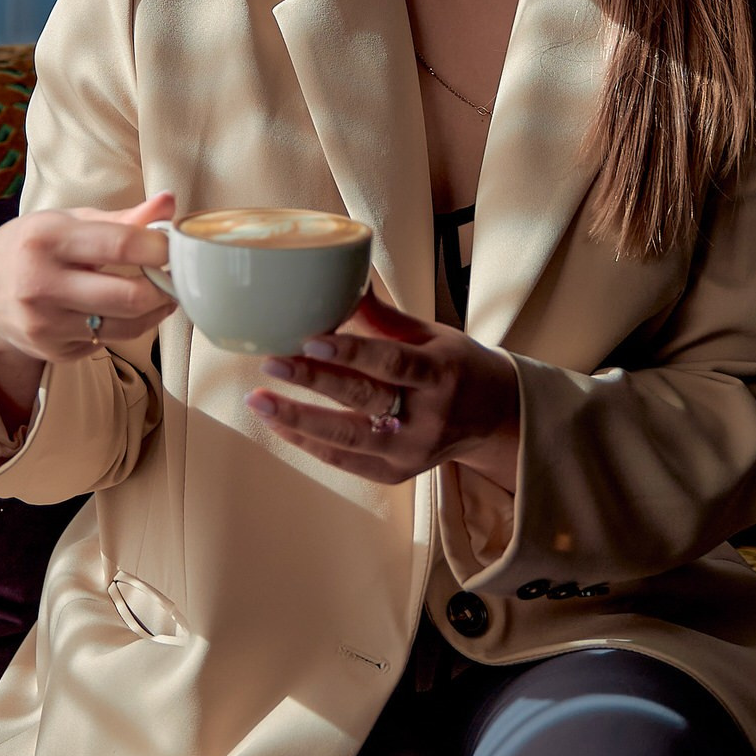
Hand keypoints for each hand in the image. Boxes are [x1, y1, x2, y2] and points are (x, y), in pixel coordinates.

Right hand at [0, 191, 177, 380]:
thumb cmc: (34, 246)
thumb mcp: (69, 221)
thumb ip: (122, 218)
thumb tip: (168, 204)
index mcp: (47, 240)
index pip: (120, 245)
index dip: (160, 247)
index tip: (176, 246)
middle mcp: (42, 286)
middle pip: (129, 296)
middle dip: (165, 287)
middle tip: (177, 275)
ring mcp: (47, 325)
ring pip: (126, 326)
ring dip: (156, 310)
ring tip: (162, 292)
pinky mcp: (55, 351)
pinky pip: (109, 341)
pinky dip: (128, 326)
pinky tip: (125, 310)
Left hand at [245, 291, 521, 489]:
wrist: (496, 418)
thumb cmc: (457, 366)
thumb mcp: (432, 334)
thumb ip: (384, 318)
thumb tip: (341, 281)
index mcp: (441, 372)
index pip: (392, 362)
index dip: (350, 353)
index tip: (310, 340)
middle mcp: (428, 417)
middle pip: (364, 400)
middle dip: (313, 383)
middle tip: (271, 364)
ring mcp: (413, 451)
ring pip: (349, 439)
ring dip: (299, 420)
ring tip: (258, 401)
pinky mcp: (398, 473)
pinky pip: (346, 462)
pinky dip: (309, 443)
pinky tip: (279, 424)